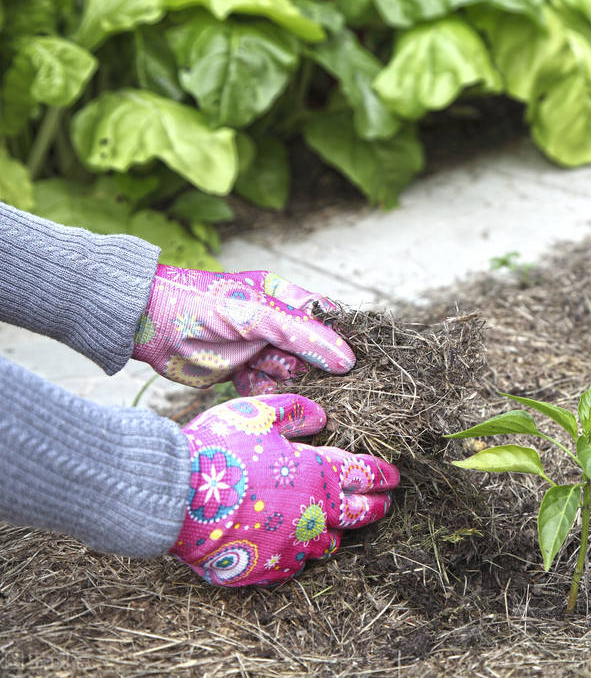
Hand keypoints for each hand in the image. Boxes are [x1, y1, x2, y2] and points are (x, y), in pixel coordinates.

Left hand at [132, 265, 353, 393]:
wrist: (145, 325)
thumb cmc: (200, 305)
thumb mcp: (258, 315)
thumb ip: (303, 335)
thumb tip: (348, 360)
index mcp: (284, 298)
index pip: (326, 320)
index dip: (335, 340)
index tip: (343, 361)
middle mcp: (275, 323)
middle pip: (312, 353)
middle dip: (303, 364)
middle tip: (281, 360)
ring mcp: (259, 348)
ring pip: (292, 374)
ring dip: (280, 377)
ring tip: (257, 365)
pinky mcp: (242, 372)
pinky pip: (268, 388)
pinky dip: (261, 389)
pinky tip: (246, 379)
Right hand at [170, 394, 398, 586]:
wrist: (176, 496)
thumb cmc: (218, 449)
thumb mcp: (258, 414)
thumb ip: (294, 412)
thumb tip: (321, 416)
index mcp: (319, 474)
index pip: (366, 475)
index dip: (383, 475)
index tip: (393, 477)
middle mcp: (315, 514)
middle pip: (360, 515)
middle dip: (375, 508)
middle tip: (382, 504)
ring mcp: (293, 546)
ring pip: (329, 545)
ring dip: (334, 532)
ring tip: (332, 525)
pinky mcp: (267, 569)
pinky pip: (293, 566)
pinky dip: (296, 555)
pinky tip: (290, 546)